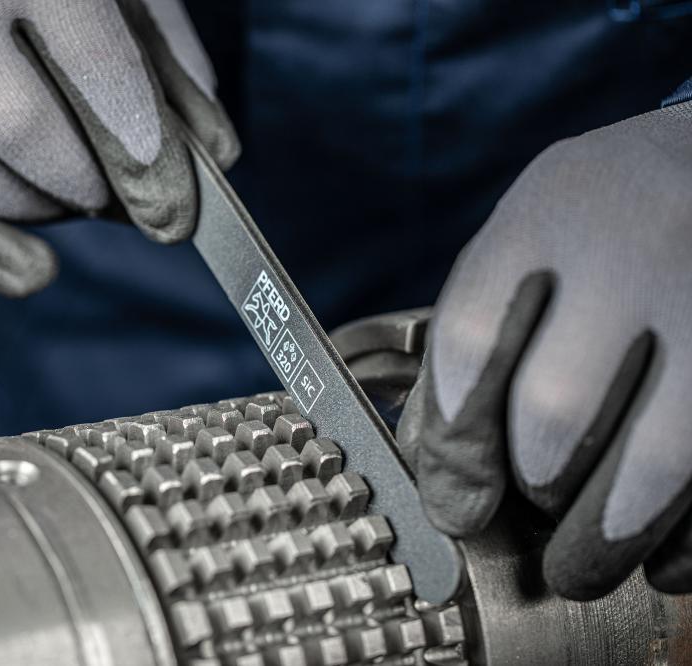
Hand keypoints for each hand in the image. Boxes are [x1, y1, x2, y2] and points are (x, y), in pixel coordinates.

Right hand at [0, 0, 238, 295]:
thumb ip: (172, 66)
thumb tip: (215, 154)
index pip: (92, 64)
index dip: (143, 150)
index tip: (176, 213)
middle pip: (20, 129)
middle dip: (87, 186)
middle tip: (113, 195)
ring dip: (35, 214)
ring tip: (64, 194)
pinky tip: (22, 264)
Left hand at [398, 102, 691, 599]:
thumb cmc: (610, 221)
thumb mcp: (532, 237)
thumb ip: (479, 336)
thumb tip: (447, 480)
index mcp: (551, 208)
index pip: (471, 341)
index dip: (453, 444)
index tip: (455, 504)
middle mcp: (643, 242)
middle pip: (557, 410)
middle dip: (534, 487)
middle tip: (533, 511)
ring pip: (656, 463)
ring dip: (605, 539)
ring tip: (579, 569)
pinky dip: (689, 545)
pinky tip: (663, 557)